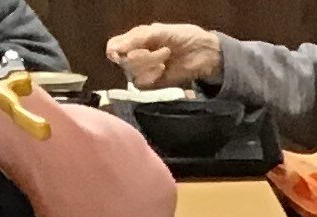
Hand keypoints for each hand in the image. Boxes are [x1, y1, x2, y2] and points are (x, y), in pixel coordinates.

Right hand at [106, 21, 224, 86]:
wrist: (203, 52)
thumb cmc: (182, 36)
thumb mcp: (158, 31)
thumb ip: (137, 39)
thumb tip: (114, 50)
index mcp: (135, 40)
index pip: (113, 47)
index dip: (115, 50)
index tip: (121, 52)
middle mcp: (136, 57)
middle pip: (123, 62)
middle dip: (141, 56)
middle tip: (161, 49)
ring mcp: (145, 71)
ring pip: (132, 74)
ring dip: (149, 64)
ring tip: (166, 56)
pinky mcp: (154, 85)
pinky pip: (143, 85)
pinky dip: (152, 76)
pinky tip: (163, 70)